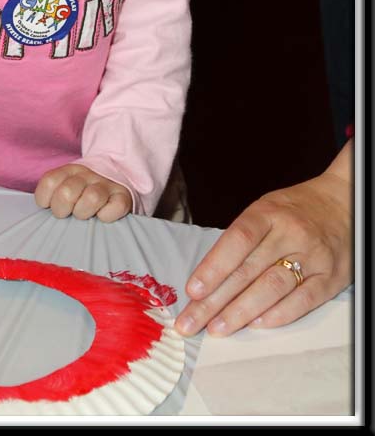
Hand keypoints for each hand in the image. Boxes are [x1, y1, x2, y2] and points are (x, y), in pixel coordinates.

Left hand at [34, 163, 132, 221]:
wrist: (117, 174)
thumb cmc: (83, 190)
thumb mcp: (65, 184)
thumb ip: (52, 193)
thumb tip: (43, 209)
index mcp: (69, 170)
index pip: (49, 181)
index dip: (45, 198)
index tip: (49, 205)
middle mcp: (87, 174)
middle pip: (67, 193)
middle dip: (62, 209)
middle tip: (66, 213)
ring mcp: (106, 185)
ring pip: (92, 198)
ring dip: (83, 212)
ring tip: (83, 214)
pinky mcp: (123, 196)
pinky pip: (115, 207)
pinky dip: (107, 216)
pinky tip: (102, 216)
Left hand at [174, 156, 352, 337]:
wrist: (344, 205)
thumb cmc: (295, 210)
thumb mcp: (265, 209)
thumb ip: (242, 239)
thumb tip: (209, 276)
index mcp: (268, 212)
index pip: (237, 240)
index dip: (213, 266)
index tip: (192, 290)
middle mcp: (290, 233)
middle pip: (248, 270)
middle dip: (215, 300)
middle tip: (191, 322)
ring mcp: (312, 256)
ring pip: (272, 288)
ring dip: (241, 312)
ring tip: (217, 328)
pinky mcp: (330, 277)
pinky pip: (303, 300)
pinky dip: (277, 315)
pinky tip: (255, 325)